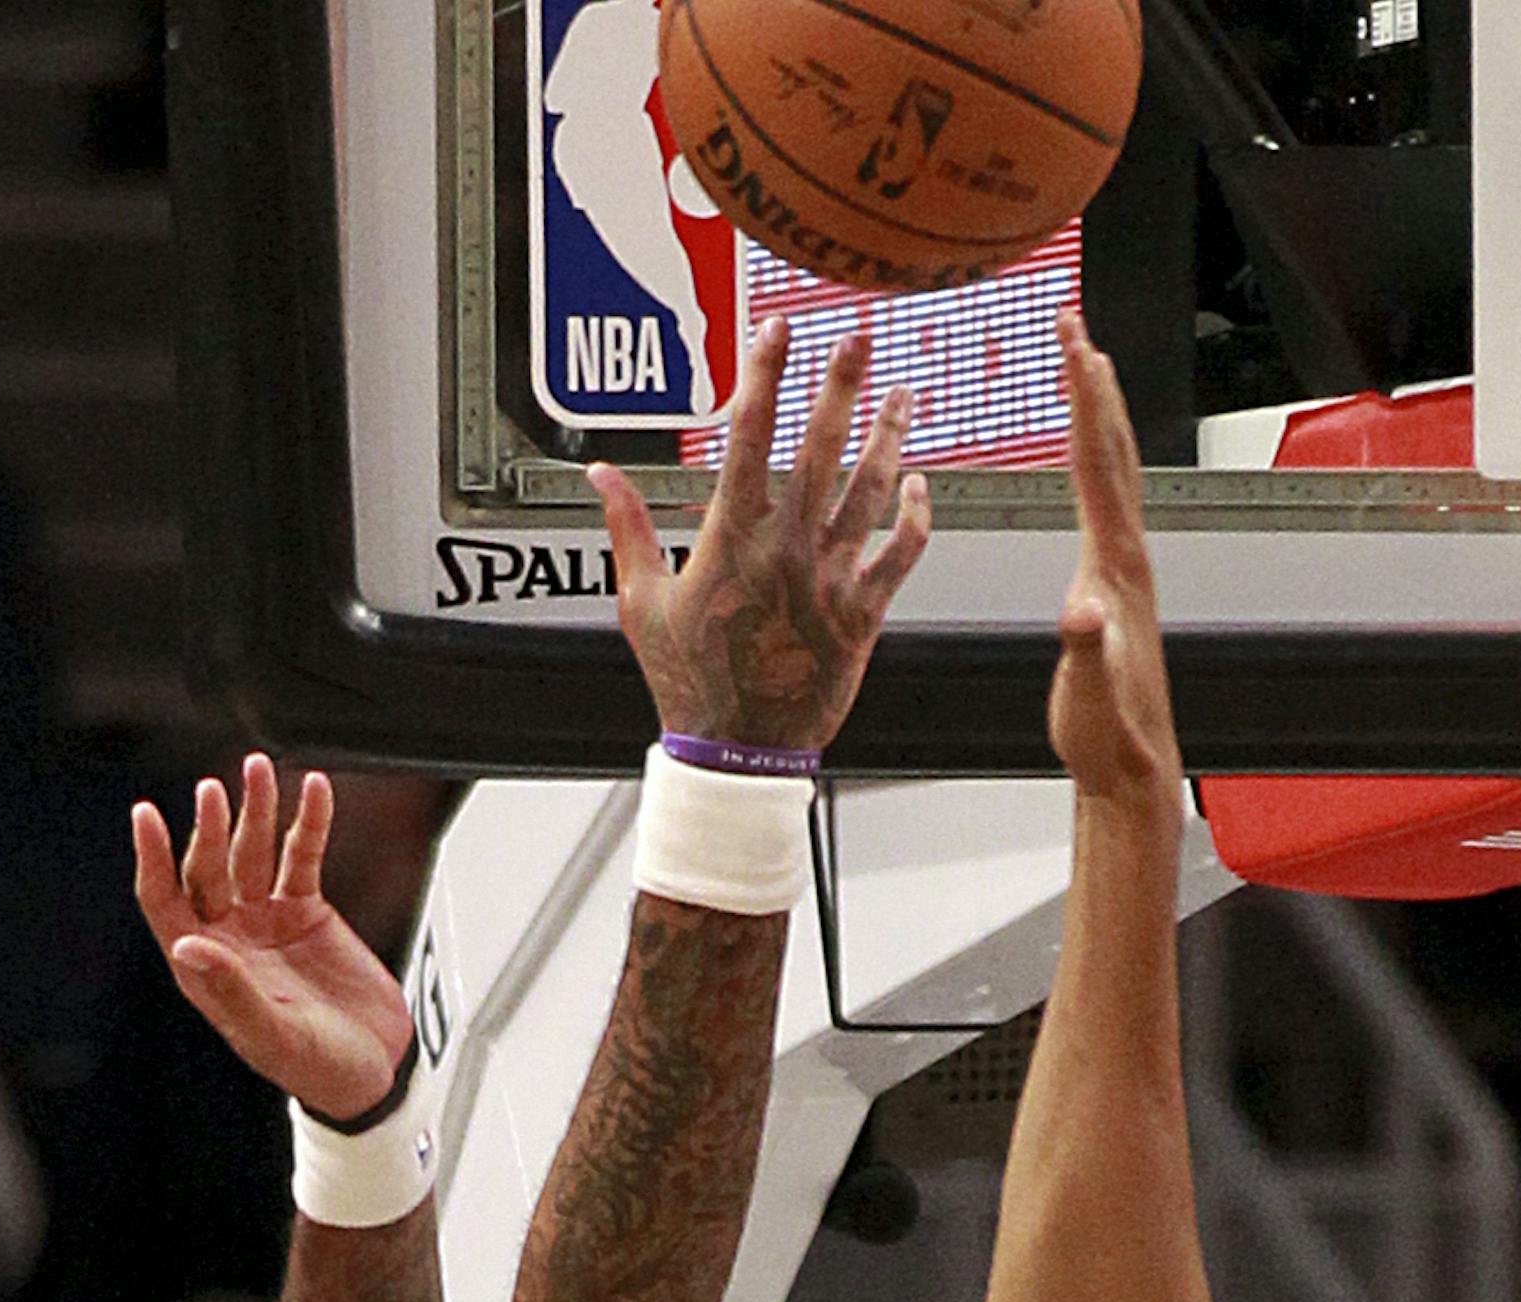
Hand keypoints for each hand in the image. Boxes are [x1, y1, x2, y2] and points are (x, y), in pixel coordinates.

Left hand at [133, 755, 414, 1120]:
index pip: (165, 900)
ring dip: (255, 811)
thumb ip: (232, 989)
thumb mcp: (272, 1035)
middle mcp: (230, 935)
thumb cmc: (317, 1068)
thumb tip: (187, 944)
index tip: (146, 814)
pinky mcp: (307, 911)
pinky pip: (303, 857)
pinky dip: (309, 824)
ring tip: (258, 770)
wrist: (373, 1070)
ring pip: (253, 851)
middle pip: (208, 866)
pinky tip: (314, 792)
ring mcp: (267, 919)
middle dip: (210, 827)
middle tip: (215, 791)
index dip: (153, 858)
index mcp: (206, 967)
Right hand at [588, 318, 931, 752]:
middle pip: (822, 448)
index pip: (749, 436)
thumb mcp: (642, 604)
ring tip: (901, 392)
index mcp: (732, 539)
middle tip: (857, 336)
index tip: (777, 328)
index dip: (765, 374)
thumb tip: (601, 474)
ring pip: (871, 491)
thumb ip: (628, 529)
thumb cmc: (689, 684)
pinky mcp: (863, 615)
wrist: (739, 754)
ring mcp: (831, 580)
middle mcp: (787, 550)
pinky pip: (901, 554)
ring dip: (889, 436)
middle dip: (840, 385)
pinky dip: (916, 516)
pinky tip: (919, 483)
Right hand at [1047, 310, 1182, 806]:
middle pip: (1112, 447)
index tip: (1071, 339)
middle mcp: (1127, 554)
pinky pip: (1105, 499)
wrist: (1131, 766)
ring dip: (1098, 411)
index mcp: (1114, 565)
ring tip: (1083, 363)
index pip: (1095, 462)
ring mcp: (1125, 567)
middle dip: (1092, 379)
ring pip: (1115, 468)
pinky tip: (1084, 455)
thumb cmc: (1104, 734)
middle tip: (1072, 320)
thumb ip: (1084, 652)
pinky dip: (1094, 458)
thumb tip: (1080, 615)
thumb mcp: (1086, 694)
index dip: (1083, 397)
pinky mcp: (1116, 584)